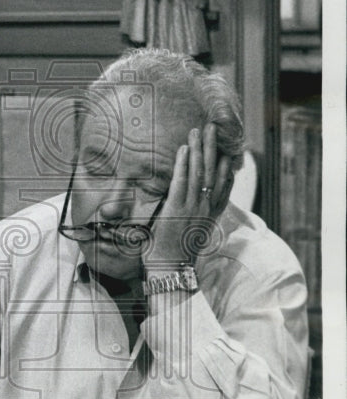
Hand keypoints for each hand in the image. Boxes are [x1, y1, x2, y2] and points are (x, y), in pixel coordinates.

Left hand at [146, 123, 232, 267]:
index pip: (224, 186)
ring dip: (198, 149)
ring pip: (198, 172)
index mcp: (211, 214)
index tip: (228, 150)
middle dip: (213, 148)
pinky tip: (183, 149)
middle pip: (212, 172)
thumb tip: (194, 210)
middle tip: (212, 128)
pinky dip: (183, 164)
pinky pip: (181, 181)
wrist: (171, 270)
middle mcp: (205, 208)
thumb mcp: (194, 235)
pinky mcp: (176, 209)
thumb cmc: (177, 254)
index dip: (226, 166)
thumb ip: (197, 219)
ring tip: (197, 131)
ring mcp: (192, 207)